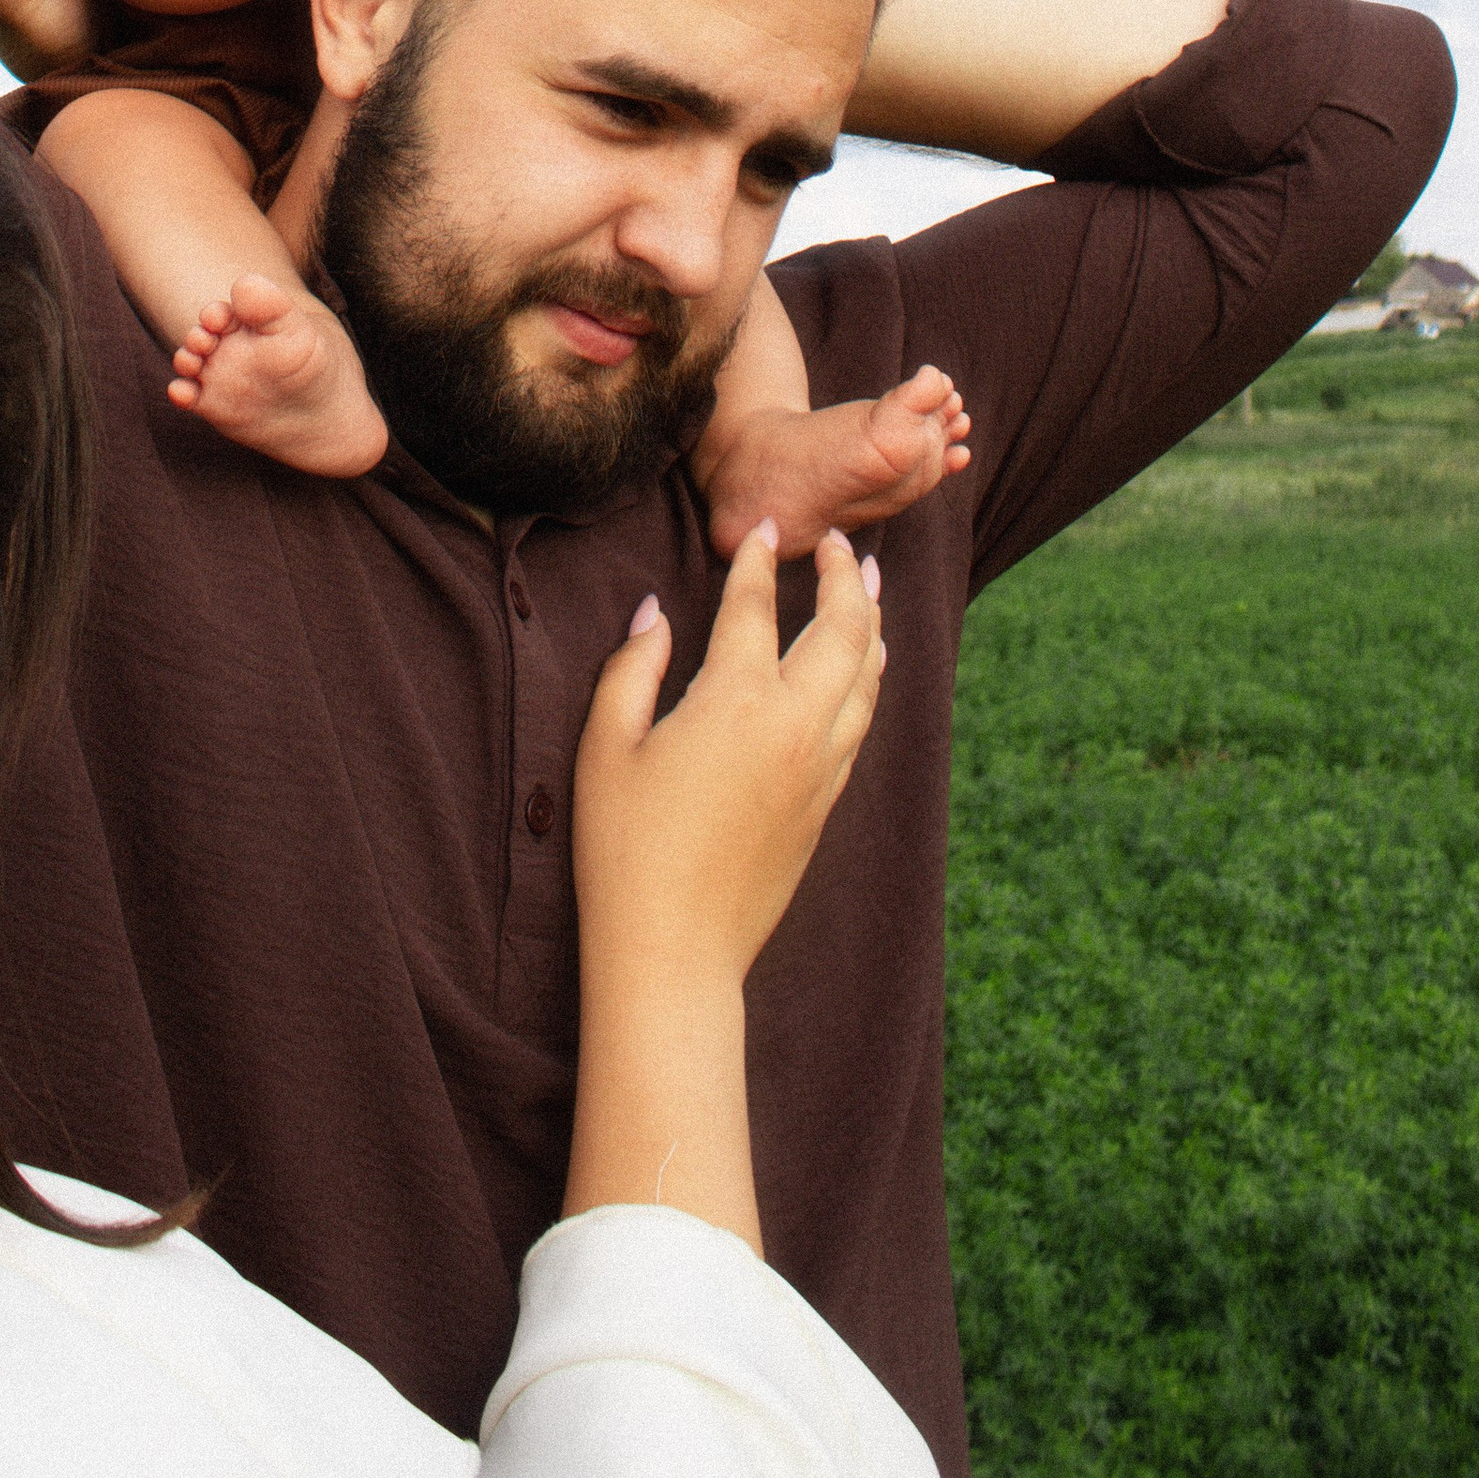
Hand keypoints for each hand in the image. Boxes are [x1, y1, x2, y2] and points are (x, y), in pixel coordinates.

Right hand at [574, 527, 881, 996]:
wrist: (676, 951)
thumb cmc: (625, 848)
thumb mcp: (607, 747)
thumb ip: (632, 668)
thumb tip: (656, 614)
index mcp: (736, 701)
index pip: (755, 606)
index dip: (757, 559)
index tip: (761, 526)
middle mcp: (795, 726)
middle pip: (841, 629)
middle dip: (845, 576)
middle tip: (840, 541)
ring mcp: (820, 767)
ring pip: (868, 676)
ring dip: (871, 622)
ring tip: (869, 586)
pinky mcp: (827, 805)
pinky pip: (863, 720)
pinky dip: (869, 677)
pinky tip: (862, 666)